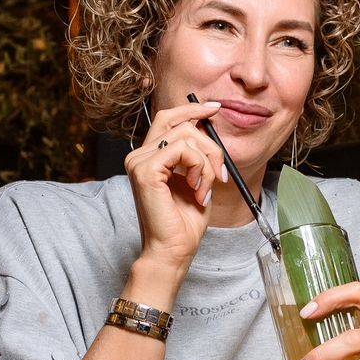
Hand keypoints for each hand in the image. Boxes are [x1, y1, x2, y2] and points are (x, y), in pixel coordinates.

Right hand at [123, 100, 227, 299]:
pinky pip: (183, 150)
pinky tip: (198, 190)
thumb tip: (209, 126)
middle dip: (210, 144)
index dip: (192, 109)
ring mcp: (139, 162)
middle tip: (220, 173)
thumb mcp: (197, 180)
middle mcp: (139, 156)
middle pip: (181, 123)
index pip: (168, 118)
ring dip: (207, 162)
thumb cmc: (184, 223)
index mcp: (149, 157)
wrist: (173, 250)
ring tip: (205, 188)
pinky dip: (199, 168)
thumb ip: (198, 154)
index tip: (215, 108)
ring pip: (186, 135)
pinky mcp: (145, 170)